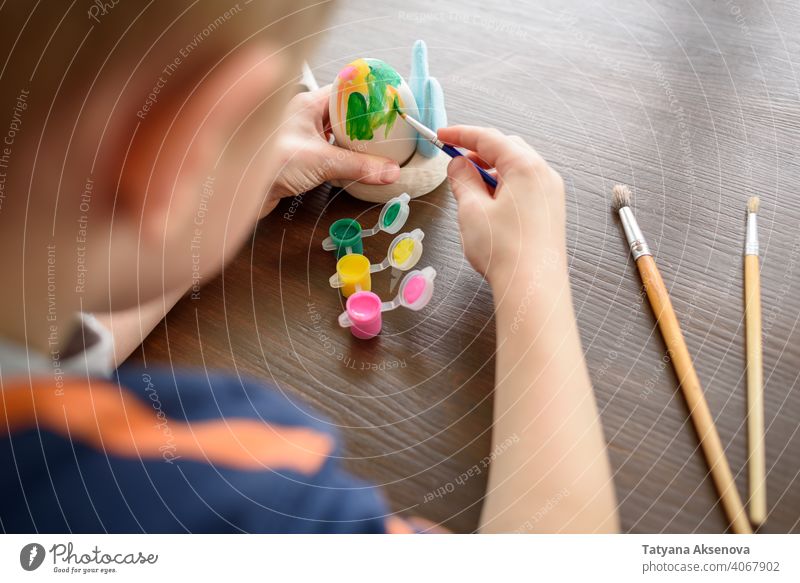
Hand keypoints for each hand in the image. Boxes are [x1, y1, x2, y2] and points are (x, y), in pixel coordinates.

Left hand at [261, 85, 400, 216]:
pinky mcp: (297, 158)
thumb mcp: (322, 161)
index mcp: (307, 105)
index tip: (382, 103)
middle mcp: (301, 118)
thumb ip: (358, 166)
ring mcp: (298, 137)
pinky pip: (324, 152)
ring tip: (370, 147)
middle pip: (340, 114)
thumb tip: (387, 170)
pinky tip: (348, 165)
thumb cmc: (266, 162)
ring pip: (331, 134)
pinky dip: (338, 157)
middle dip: (360, 122)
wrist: (241, 189)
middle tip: (382, 129)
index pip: (343, 91)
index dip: (364, 95)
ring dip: (349, 141)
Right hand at [439, 125, 565, 287]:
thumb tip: (458, 165)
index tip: (441, 136)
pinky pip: (526, 186)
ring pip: (518, 168)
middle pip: (507, 149)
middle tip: (454, 161)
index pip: (489, 138)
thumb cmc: (504, 249)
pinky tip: (489, 204)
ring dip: (492, 170)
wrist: (533, 287)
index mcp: (525, 166)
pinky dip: (505, 186)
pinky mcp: (551, 212)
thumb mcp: (471, 210)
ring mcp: (551, 193)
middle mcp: (544, 174)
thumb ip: (462, 180)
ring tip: (469, 187)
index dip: (461, 134)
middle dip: (479, 151)